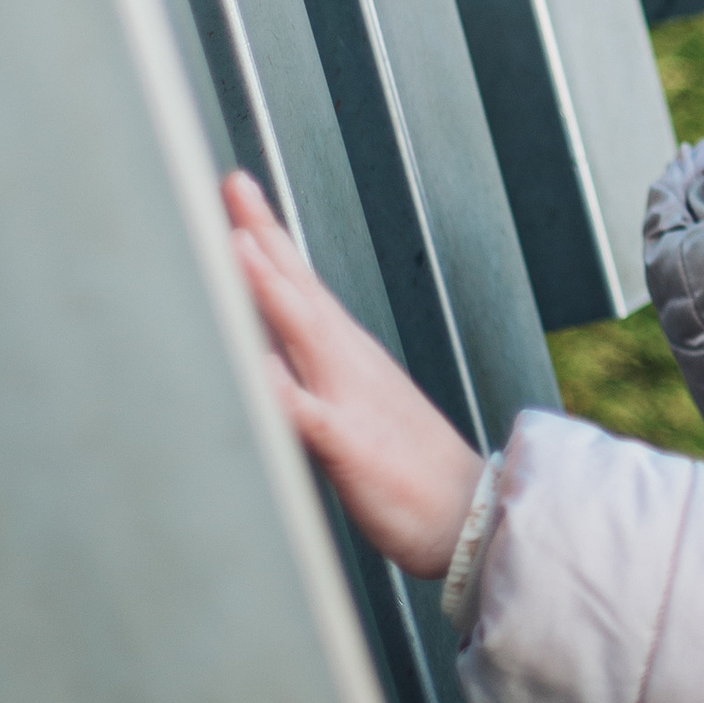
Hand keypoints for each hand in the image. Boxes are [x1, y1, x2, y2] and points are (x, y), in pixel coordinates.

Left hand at [223, 171, 485, 577]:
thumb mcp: (357, 406)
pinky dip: (282, 390)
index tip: (237, 188)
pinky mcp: (350, 447)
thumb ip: (313, 374)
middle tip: (230, 186)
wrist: (473, 516)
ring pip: (303, 334)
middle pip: (298, 289)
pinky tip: (256, 372)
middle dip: (262, 235)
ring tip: (235, 246)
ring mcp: (350, 400)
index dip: (268, 233)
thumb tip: (267, 352)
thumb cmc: (413, 469)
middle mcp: (347, 364)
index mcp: (347, 354)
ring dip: (269, 289)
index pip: (300, 281)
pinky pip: (309, 416)